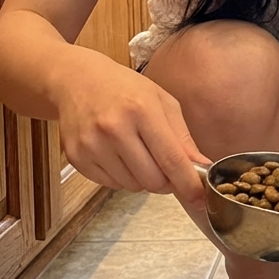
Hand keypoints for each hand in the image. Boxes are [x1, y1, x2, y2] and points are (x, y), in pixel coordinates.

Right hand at [55, 51, 209, 204]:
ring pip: (132, 186)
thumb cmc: (125, 88)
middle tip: (167, 168)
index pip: (171, 158)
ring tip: (139, 154)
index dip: (188, 183)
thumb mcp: (162, 101)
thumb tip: (202, 166)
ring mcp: (92, 145)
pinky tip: (120, 155)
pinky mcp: (77, 158)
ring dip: (143, 179)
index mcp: (142, 110)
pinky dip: (122, 178)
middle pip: (152, 179)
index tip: (199, 197)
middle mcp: (114, 128)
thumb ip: (182, 136)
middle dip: (166, 181)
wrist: (78, 81)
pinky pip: (110, 185)